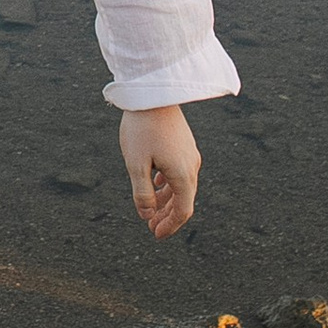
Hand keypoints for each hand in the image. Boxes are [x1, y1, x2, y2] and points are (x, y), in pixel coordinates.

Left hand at [120, 105, 199, 238]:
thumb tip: (147, 215)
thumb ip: (142, 193)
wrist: (153, 93)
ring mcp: (189, 154)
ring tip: (150, 208)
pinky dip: (168, 184)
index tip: (156, 234)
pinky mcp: (184, 144)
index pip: (182, 211)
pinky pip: (179, 172)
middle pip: (183, 200)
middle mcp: (191, 166)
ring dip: (166, 200)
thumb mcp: (136, 164)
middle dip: (168, 216)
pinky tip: (156, 184)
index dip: (170, 226)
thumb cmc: (142, 128)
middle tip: (152, 227)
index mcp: (182, 174)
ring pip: (181, 186)